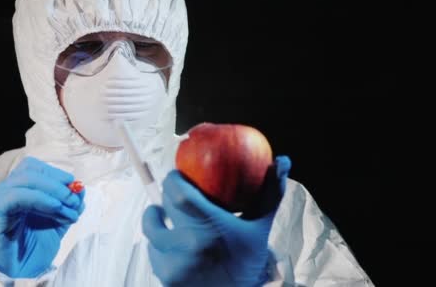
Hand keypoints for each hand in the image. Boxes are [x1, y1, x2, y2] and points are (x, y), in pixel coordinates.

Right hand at [0, 157, 84, 277]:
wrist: (14, 276)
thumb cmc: (28, 253)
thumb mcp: (53, 226)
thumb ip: (65, 207)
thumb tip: (80, 190)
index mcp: (14, 192)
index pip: (34, 168)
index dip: (57, 175)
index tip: (76, 188)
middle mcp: (1, 191)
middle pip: (30, 170)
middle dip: (58, 183)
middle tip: (75, 199)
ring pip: (26, 179)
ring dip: (54, 191)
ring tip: (69, 208)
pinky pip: (17, 195)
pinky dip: (40, 198)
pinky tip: (55, 208)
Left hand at [142, 156, 290, 286]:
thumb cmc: (250, 261)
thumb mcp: (260, 228)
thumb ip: (270, 193)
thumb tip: (282, 161)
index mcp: (210, 229)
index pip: (177, 193)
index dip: (172, 180)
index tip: (177, 175)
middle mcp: (187, 247)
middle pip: (160, 209)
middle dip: (164, 198)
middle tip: (173, 194)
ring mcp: (173, 266)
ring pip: (152, 232)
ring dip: (158, 224)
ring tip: (169, 219)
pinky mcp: (165, 279)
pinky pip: (153, 253)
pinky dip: (161, 246)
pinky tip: (174, 244)